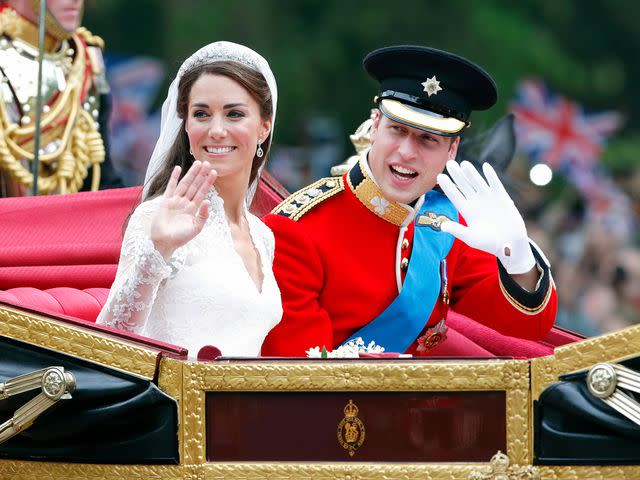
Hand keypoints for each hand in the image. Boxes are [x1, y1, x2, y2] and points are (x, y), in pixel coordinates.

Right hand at [150, 161, 216, 259]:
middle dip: (201, 175)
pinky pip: (171, 187)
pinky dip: (174, 178)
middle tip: (207, 163)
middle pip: (195, 185)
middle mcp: (185, 203)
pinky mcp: (166, 201)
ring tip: (197, 163)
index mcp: (193, 209)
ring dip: (191, 174)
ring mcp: (175, 201)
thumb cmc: (180, 238)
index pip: (202, 192)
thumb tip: (207, 200)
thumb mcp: (196, 228)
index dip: (208, 182)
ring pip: (185, 184)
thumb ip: (203, 215)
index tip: (214, 172)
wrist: (164, 242)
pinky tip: (178, 169)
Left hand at [436, 160, 534, 274]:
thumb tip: (442, 226)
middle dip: (457, 175)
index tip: (439, 176)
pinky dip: (491, 176)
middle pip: (464, 185)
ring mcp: (488, 198)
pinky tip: (485, 166)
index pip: (454, 195)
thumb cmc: (489, 244)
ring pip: (477, 182)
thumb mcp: (471, 237)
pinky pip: (495, 184)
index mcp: (467, 211)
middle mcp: (476, 202)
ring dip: (471, 173)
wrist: (510, 244)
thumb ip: (457, 230)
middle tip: (449, 163)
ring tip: (463, 163)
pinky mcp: (502, 197)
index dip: (447, 186)